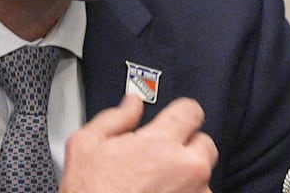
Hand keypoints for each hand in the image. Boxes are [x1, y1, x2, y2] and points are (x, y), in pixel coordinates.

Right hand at [59, 95, 217, 192]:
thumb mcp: (85, 145)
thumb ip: (114, 117)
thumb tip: (132, 104)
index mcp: (161, 144)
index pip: (191, 111)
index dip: (180, 113)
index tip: (175, 118)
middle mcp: (187, 169)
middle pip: (205, 143)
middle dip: (186, 146)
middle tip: (162, 156)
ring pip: (203, 176)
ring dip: (187, 177)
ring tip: (157, 185)